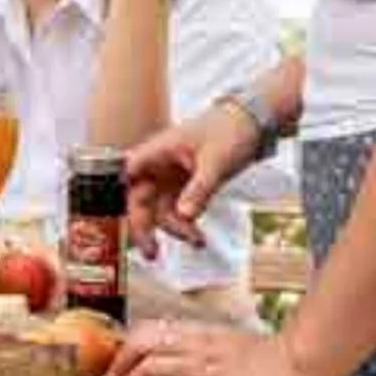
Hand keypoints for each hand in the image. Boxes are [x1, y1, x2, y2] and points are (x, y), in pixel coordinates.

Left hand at [105, 319, 315, 375]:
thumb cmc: (266, 359)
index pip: (149, 331)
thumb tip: (172, 356)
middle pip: (142, 347)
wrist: (297, 366)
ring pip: (152, 369)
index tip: (112, 366)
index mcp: (199, 333)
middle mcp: (196, 347)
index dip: (125, 348)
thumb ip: (200, 346)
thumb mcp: (227, 343)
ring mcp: (205, 369)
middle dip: (118, 366)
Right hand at [123, 100, 260, 255]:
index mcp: (158, 151)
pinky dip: (186, 224)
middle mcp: (159, 165)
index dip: (123, 198)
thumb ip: (199, 190)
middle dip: (144, 227)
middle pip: (140, 199)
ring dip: (174, 229)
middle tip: (152, 253)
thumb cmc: (229, 131)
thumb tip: (184, 216)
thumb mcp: (215, 163)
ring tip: (196, 242)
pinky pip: (177, 210)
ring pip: (160, 209)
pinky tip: (198, 237)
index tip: (129, 223)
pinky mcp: (185, 185)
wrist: (252, 122)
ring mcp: (171, 176)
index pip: (129, 176)